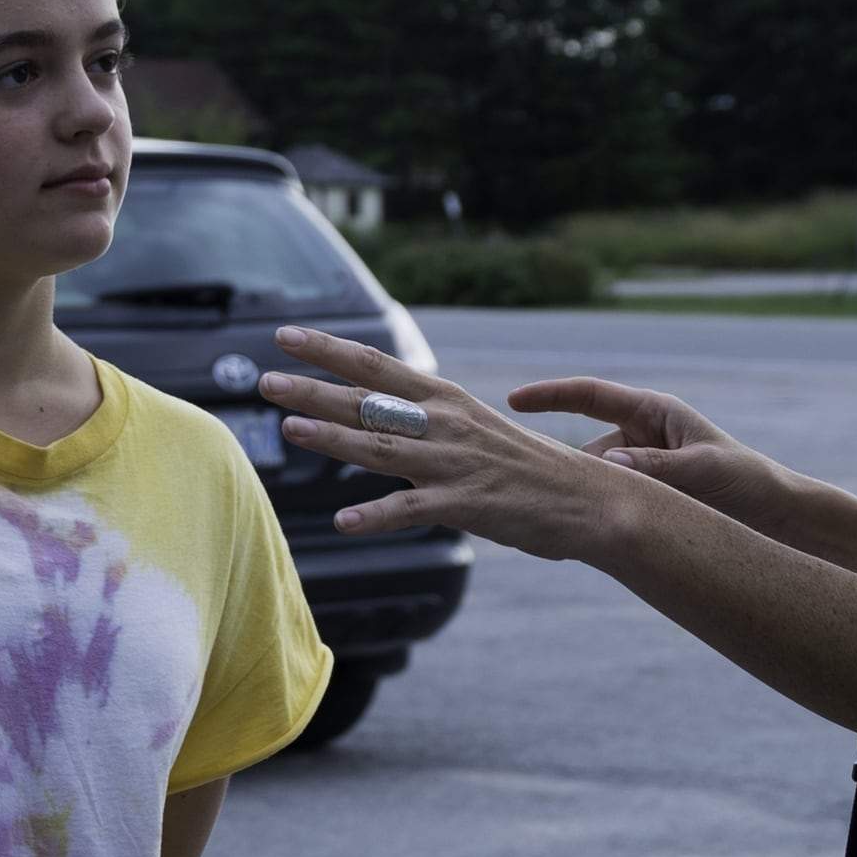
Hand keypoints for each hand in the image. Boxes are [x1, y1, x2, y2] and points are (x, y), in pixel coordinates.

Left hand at [257, 326, 633, 562]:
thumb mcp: (475, 429)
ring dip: (332, 440)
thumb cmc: (529, 468)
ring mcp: (456, 463)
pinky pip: (413, 510)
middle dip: (313, 391)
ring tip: (287, 431)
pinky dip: (377, 515)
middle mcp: (446, 424)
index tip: (286, 335)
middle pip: (367, 403)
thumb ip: (427, 422)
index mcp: (446, 400)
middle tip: (263, 380)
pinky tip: (343, 521)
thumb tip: (379, 418)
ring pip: (382, 448)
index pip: (377, 366)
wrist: (593, 500)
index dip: (329, 350)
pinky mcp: (468, 504)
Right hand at [502, 377, 784, 531]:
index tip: (512, 401)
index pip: (589, 395)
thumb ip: (655, 468)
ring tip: (557, 517)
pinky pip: (608, 499)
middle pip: (582, 445)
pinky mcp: (644, 495)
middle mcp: (640, 435)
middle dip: (555, 462)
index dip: (549, 396)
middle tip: (524, 481)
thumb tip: (608, 466)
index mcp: (652, 412)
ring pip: (592, 478)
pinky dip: (594, 512)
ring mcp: (640, 466)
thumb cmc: (746, 481)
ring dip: (580, 496)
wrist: (776, 515)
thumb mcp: (702, 470)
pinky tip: (577, 534)